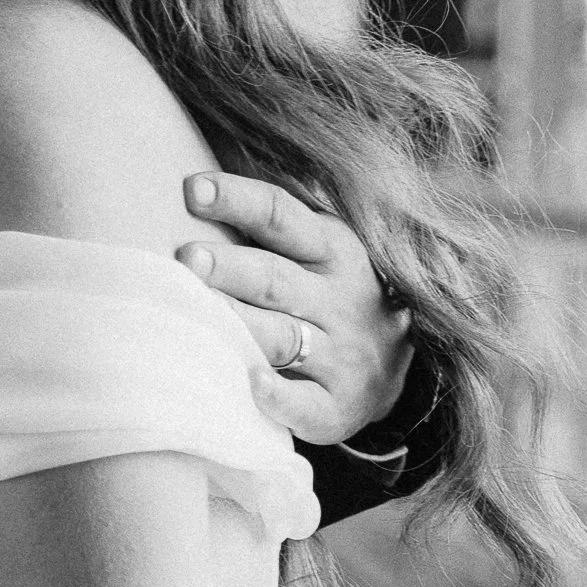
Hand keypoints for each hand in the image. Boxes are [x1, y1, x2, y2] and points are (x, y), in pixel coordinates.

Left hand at [176, 172, 412, 447]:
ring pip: (283, 337)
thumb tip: (197, 180)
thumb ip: (272, 221)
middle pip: (275, 279)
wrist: (400, 370)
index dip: (237, 201)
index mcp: (332, 251)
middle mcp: (338, 300)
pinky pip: (305, 403)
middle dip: (230, 267)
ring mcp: (341, 355)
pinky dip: (278, 396)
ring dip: (241, 324)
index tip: (191, 189)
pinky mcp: (336, 406)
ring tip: (199, 314)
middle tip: (186, 258)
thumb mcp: (321, 250)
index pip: (281, 217)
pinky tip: (249, 383)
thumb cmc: (332, 296)